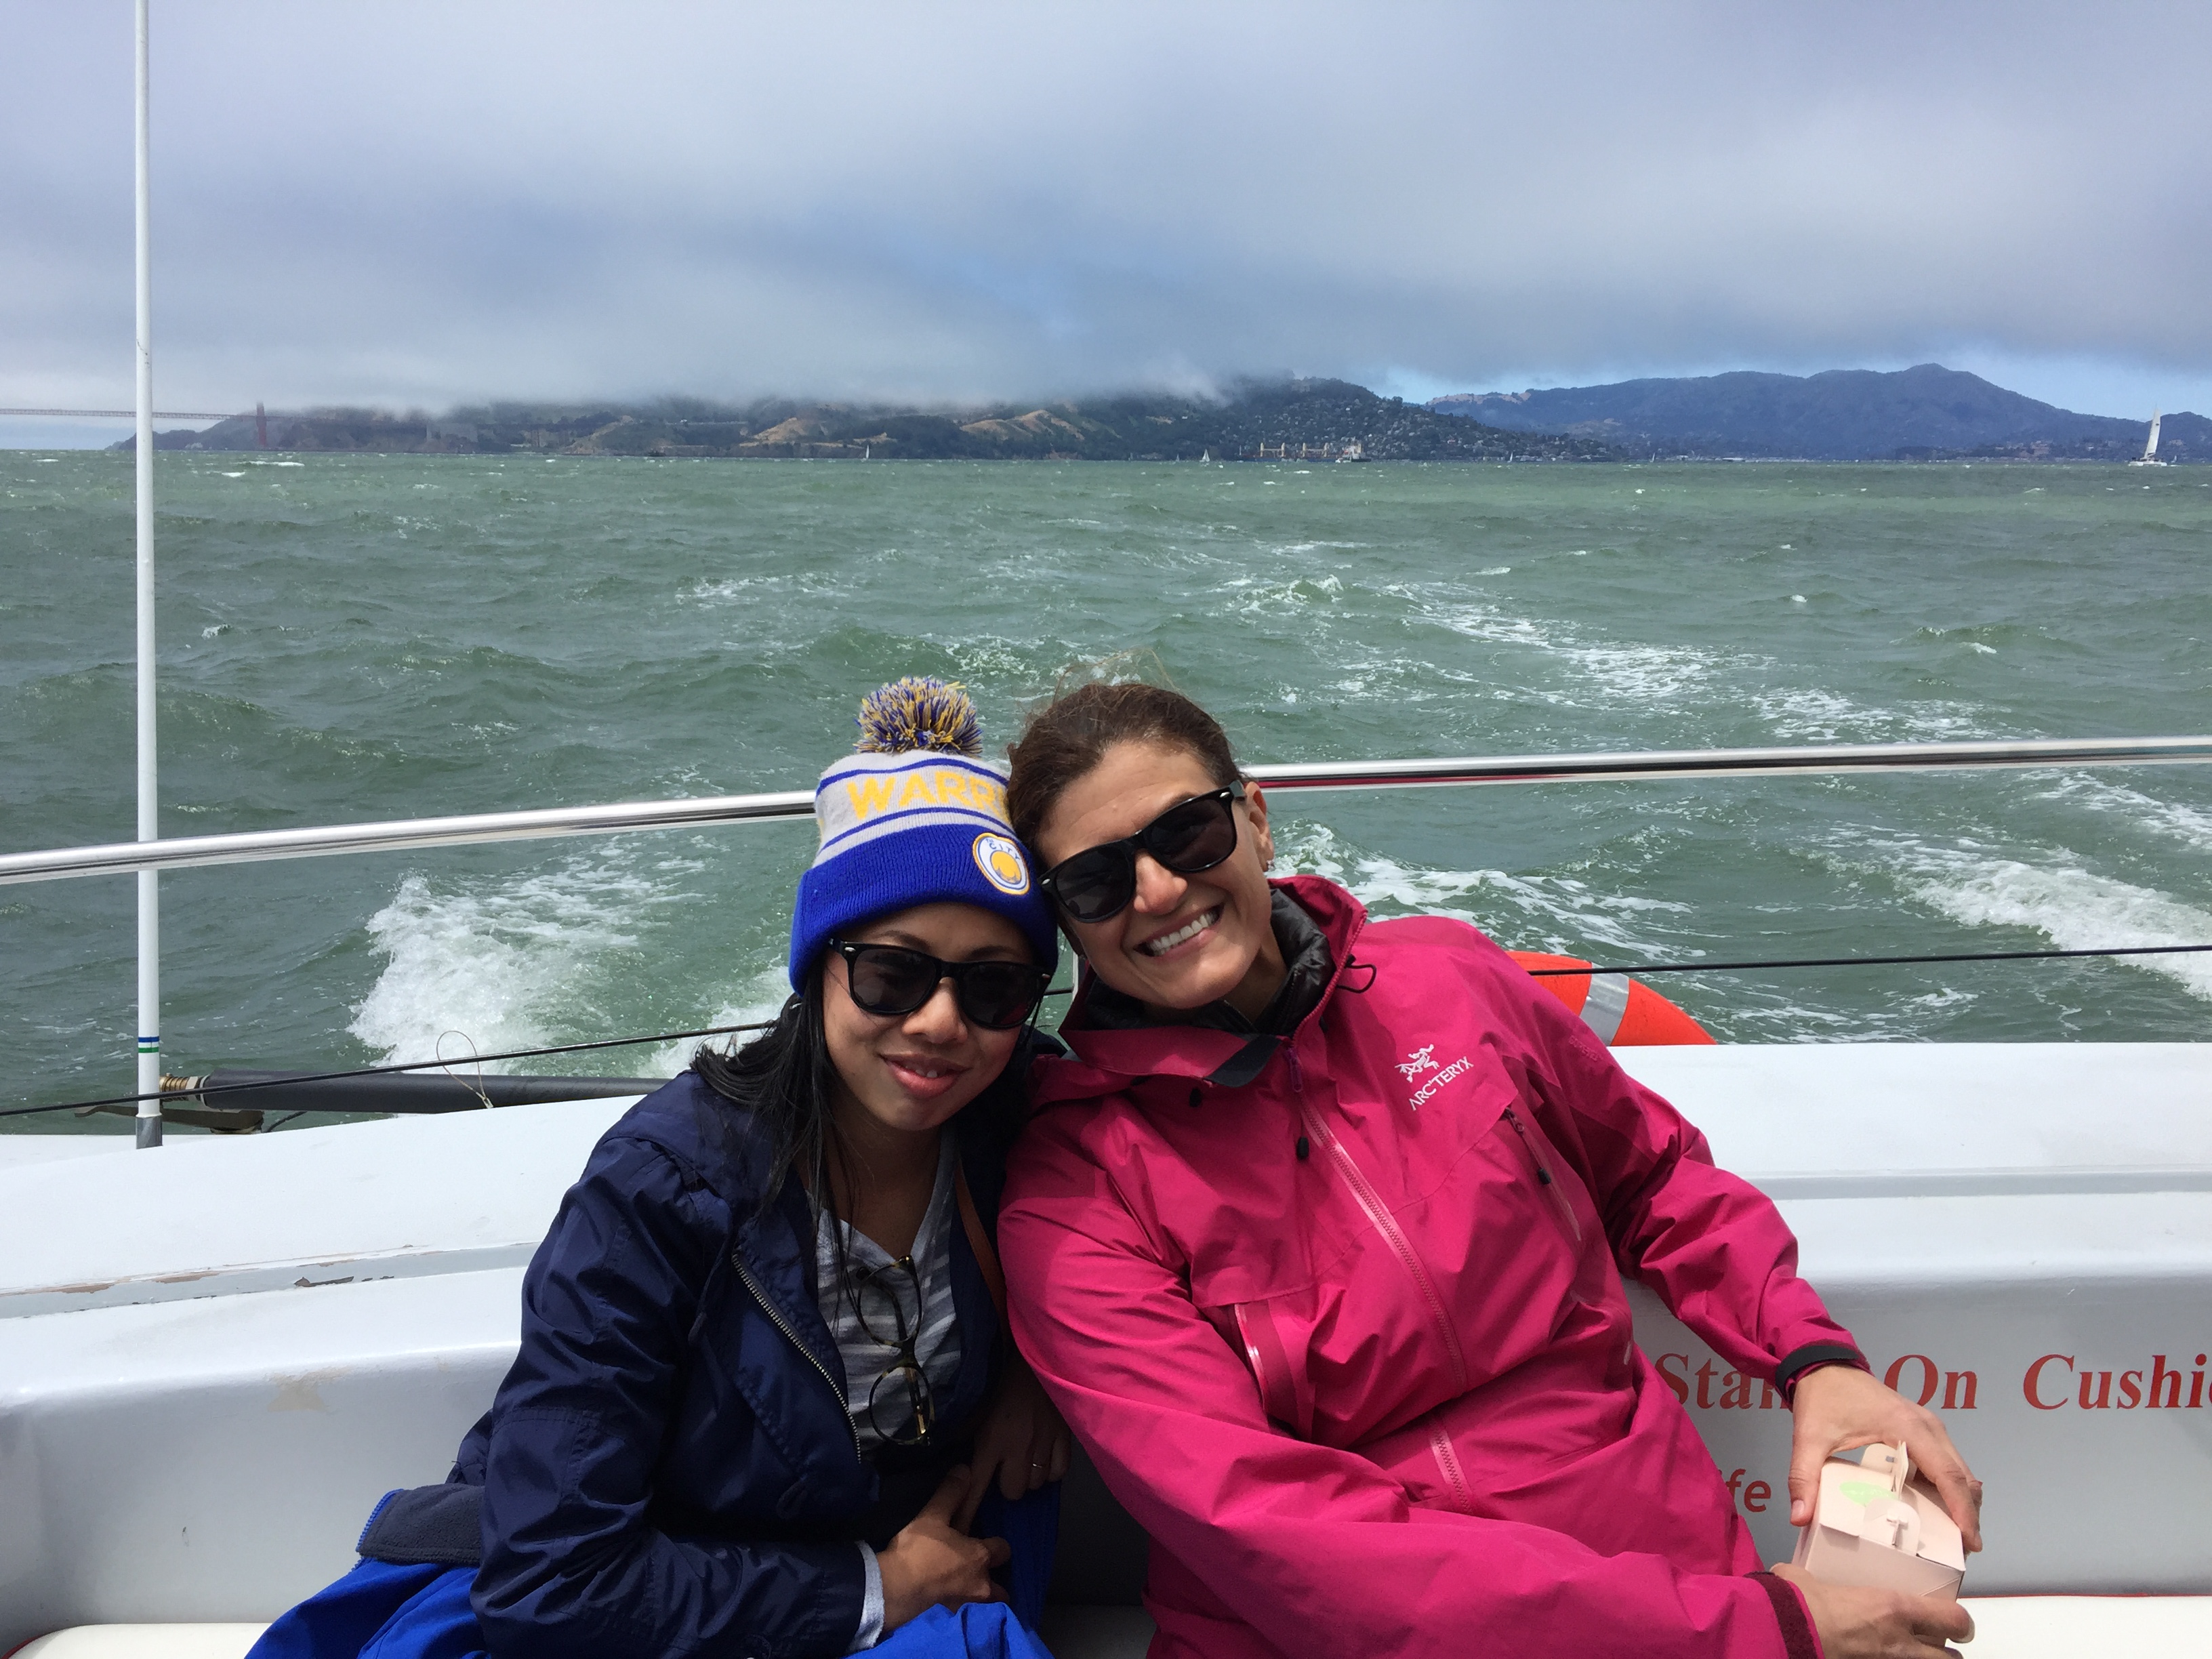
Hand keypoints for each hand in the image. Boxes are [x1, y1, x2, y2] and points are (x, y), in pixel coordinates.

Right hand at [877, 1467, 1010, 1632]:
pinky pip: (966, 1616)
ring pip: (986, 1606)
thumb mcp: (932, 1516)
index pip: (1004, 1549)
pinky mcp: (951, 1621)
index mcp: (980, 1557)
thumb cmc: (918, 1551)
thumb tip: (965, 1469)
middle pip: (1001, 1587)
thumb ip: (951, 1493)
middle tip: (977, 1574)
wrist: (894, 1589)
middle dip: (994, 1582)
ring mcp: (967, 1606)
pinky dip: (962, 1611)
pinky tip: (947, 1604)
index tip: (985, 1542)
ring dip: (981, 1601)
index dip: (996, 1544)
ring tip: (964, 1593)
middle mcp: (981, 1585)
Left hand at [955, 1351, 1072, 1530]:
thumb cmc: (1004, 1385)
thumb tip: (951, 1456)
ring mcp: (1043, 1445)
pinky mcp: (1064, 1439)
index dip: (970, 1508)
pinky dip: (1051, 1471)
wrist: (1038, 1360)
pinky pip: (1059, 1472)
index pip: (978, 1484)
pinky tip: (1045, 1459)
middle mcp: (1017, 1449)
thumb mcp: (977, 1409)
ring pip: (1036, 1483)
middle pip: (1013, 1491)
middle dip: (1008, 1485)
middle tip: (1007, 1469)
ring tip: (1026, 1461)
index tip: (964, 1528)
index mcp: (992, 1441)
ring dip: (1030, 1477)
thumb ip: (965, 1433)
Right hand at [1772, 1564, 1973, 1657]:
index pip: (1953, 1618)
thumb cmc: (1798, 1601)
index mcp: (1894, 1608)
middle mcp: (1901, 1642)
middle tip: (1931, 1643)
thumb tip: (1802, 1579)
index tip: (1953, 1621)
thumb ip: (1820, 1581)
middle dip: (1945, 1652)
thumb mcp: (1811, 1579)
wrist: (1784, 1633)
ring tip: (1907, 1652)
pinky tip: (1876, 1657)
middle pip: (1950, 1658)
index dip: (1960, 1622)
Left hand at [1789, 1364, 1983, 1551]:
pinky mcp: (1922, 1428)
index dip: (1963, 1510)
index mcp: (1908, 1428)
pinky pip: (1946, 1462)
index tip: (1970, 1542)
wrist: (1823, 1365)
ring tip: (1952, 1537)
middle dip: (1967, 1513)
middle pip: (1961, 1475)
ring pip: (1958, 1469)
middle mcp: (1928, 1426)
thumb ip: (1804, 1478)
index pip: (1948, 1474)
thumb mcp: (1809, 1438)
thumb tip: (1799, 1517)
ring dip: (1961, 1500)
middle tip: (1962, 1551)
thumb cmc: (1822, 1399)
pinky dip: (1948, 1486)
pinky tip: (1935, 1510)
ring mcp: (1928, 1425)